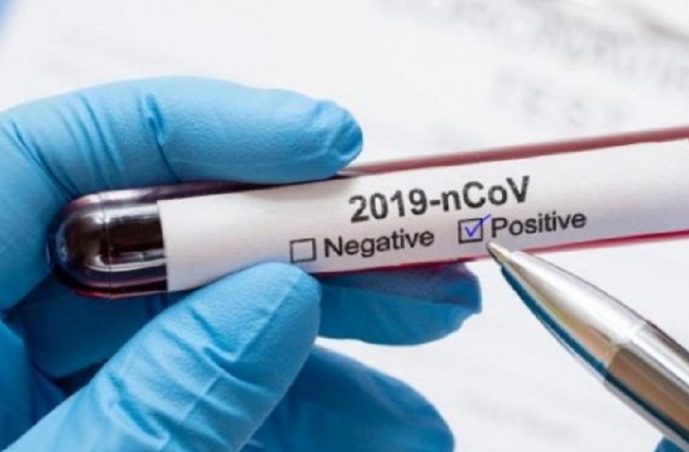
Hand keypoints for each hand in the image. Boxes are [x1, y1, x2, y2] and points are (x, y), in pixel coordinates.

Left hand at [0, 78, 480, 450]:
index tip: (331, 145)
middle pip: (172, 240)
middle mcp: (7, 325)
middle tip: (420, 261)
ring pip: (214, 324)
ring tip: (429, 364)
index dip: (210, 128)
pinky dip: (301, 407)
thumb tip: (281, 296)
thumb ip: (172, 396)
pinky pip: (215, 393)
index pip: (71, 152)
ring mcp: (61, 383)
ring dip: (334, 345)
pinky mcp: (115, 426)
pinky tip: (378, 424)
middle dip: (311, 251)